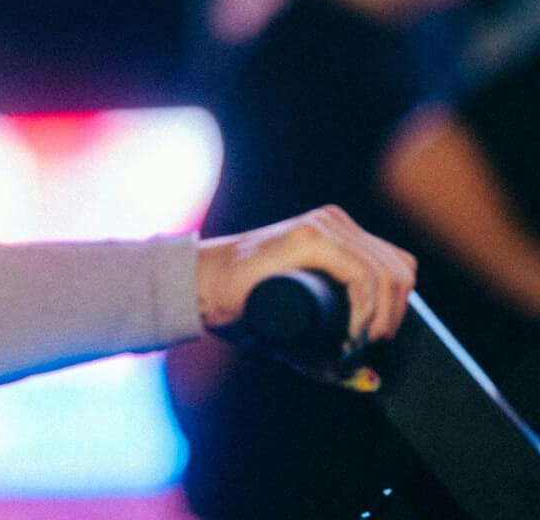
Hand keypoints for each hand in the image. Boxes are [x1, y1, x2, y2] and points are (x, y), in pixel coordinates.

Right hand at [196, 204, 415, 343]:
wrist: (201, 288)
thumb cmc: (245, 306)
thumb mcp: (299, 326)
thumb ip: (329, 351)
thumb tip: (371, 379)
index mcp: (338, 232)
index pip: (397, 266)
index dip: (397, 309)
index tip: (372, 341)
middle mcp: (334, 222)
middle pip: (401, 271)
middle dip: (394, 318)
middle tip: (363, 347)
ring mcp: (323, 225)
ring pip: (388, 273)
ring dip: (383, 318)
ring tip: (355, 344)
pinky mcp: (309, 236)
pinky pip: (362, 274)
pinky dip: (367, 310)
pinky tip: (352, 333)